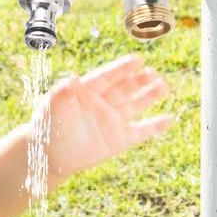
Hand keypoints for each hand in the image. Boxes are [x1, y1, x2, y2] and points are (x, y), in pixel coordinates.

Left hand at [39, 54, 172, 184]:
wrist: (49, 156)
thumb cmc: (47, 128)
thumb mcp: (51, 109)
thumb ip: (61, 93)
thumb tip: (71, 77)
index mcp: (87, 92)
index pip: (108, 77)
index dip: (122, 69)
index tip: (137, 59)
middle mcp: (103, 103)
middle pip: (125, 88)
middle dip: (139, 80)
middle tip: (153, 73)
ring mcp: (112, 121)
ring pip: (135, 105)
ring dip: (149, 96)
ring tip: (163, 86)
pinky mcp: (118, 140)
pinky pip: (140, 131)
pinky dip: (155, 126)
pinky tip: (169, 119)